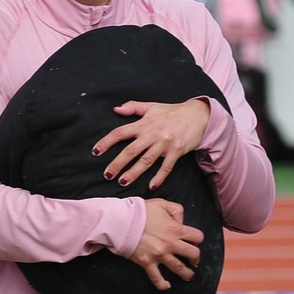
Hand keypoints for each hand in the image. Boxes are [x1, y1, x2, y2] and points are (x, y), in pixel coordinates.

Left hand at [95, 99, 210, 190]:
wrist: (198, 115)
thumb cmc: (172, 111)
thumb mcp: (152, 106)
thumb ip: (133, 107)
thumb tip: (116, 109)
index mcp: (144, 123)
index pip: (120, 133)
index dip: (106, 142)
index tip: (96, 152)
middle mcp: (152, 134)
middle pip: (131, 150)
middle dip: (117, 163)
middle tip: (107, 174)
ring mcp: (165, 144)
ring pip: (146, 161)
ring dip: (133, 172)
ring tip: (122, 182)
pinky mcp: (177, 151)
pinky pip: (166, 167)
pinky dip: (159, 177)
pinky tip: (151, 187)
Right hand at [124, 199, 203, 290]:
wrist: (121, 221)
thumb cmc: (140, 211)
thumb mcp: (162, 203)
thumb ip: (176, 210)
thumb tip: (181, 222)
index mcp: (176, 229)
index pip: (197, 237)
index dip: (197, 239)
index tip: (194, 242)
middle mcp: (171, 243)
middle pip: (193, 254)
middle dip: (195, 258)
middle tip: (194, 260)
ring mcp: (159, 255)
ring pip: (179, 268)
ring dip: (186, 274)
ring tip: (189, 276)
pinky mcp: (147, 262)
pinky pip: (157, 278)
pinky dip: (162, 284)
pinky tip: (166, 286)